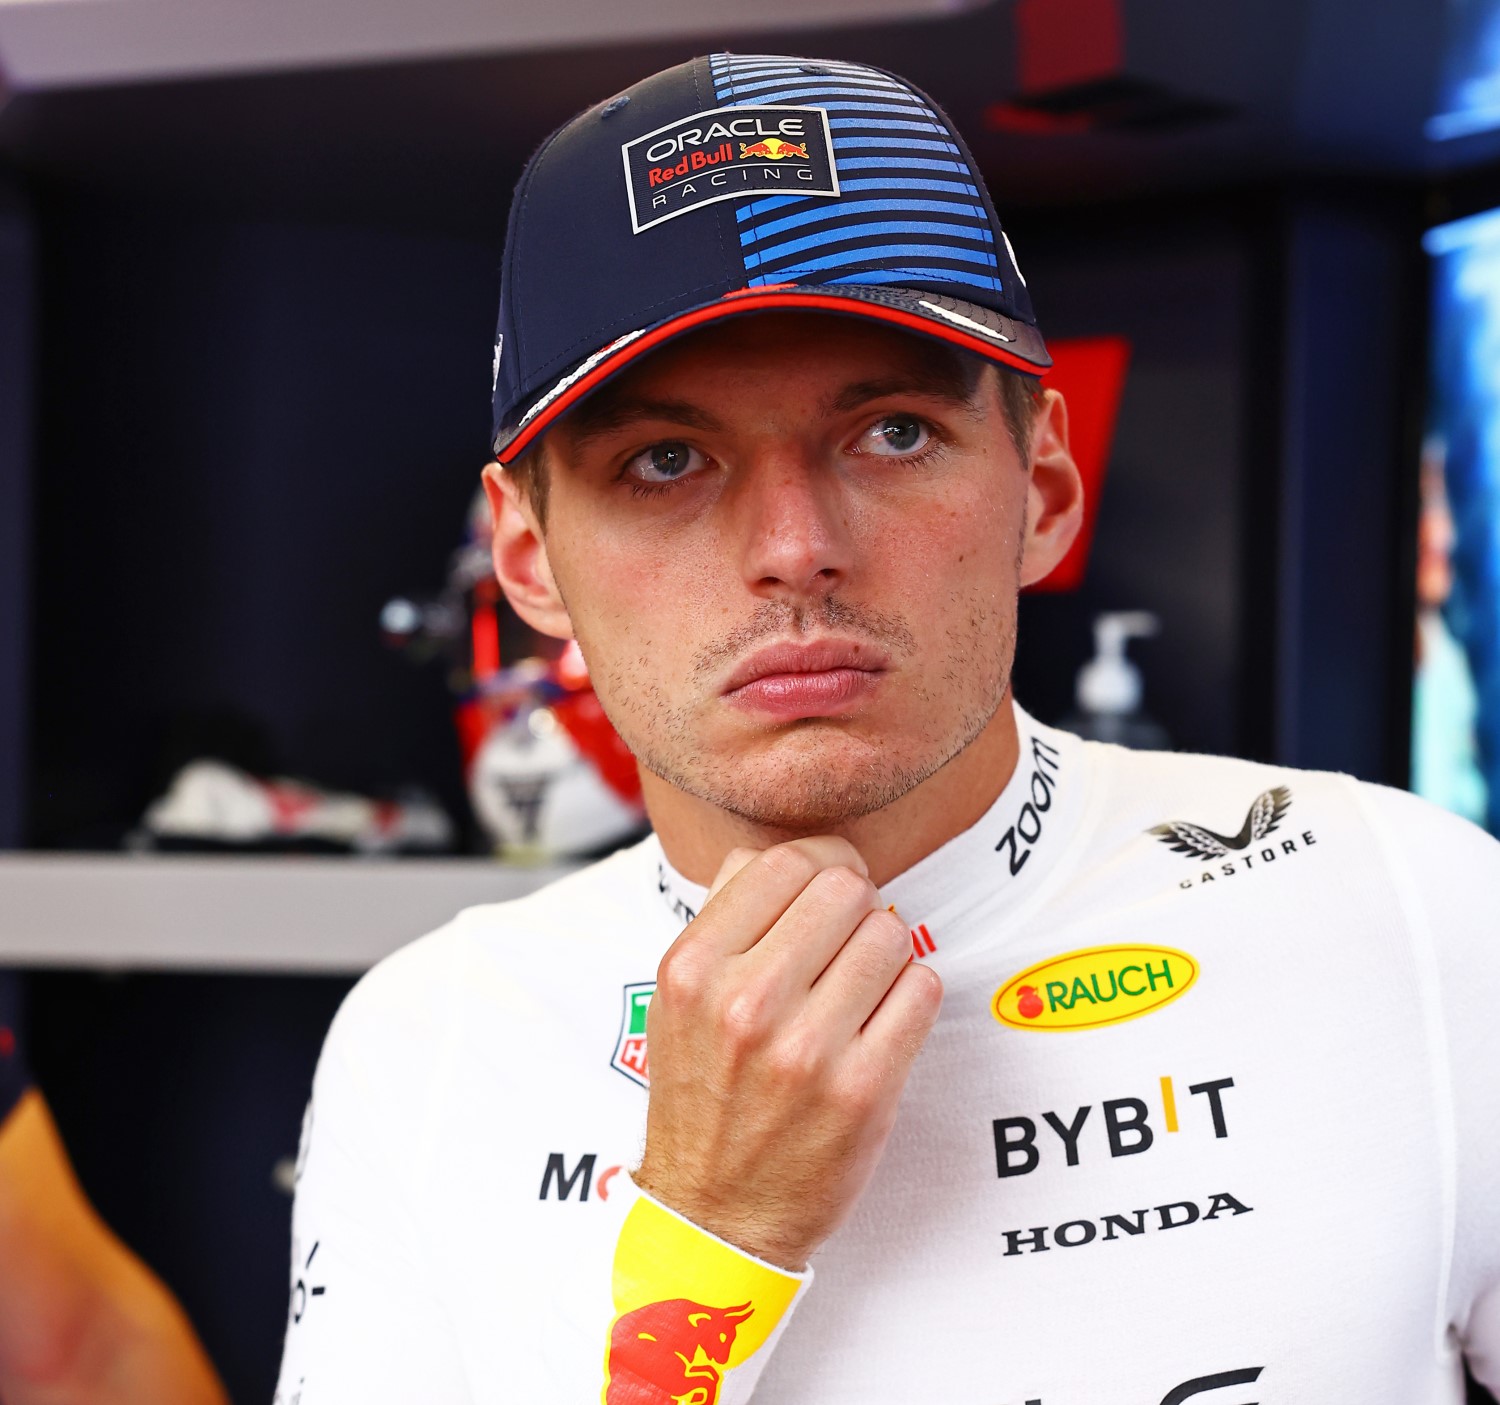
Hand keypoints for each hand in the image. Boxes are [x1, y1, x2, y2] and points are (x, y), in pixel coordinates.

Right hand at [632, 838, 942, 1270]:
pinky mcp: (864, 1091)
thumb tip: (796, 856)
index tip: (832, 886)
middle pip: (845, 890)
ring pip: (890, 935)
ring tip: (863, 984)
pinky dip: (912, 993)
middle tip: (849, 939)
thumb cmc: (704, 1092)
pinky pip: (921, 989)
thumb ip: (726, 915)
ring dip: (887, 951)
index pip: (785, 862)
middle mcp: (744, 1003)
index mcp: (693, 968)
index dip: (822, 863)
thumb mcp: (681, 997)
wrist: (716, 1211)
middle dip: (857, 906)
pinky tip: (884, 1017)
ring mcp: (806, 1050)